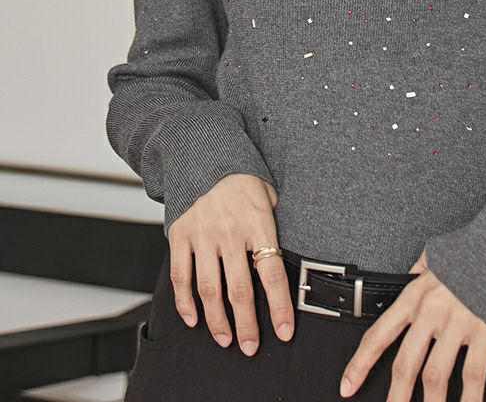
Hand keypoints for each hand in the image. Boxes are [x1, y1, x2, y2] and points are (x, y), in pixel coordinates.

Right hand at [167, 173, 293, 354]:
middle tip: (250, 346)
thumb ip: (276, 229)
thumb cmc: (243, 180)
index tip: (284, 331)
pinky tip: (194, 319)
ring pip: (210, 290)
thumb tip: (290, 261)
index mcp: (258, 223)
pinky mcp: (180, 235)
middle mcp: (229, 232)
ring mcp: (202, 235)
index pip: (272, 273)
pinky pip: (181, 277)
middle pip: (240, 290)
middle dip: (247, 324)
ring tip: (226, 339)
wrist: (207, 155)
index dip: (280, 307)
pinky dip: (185, 303)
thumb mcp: (271, 197)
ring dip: (217, 321)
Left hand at [339, 249, 485, 401]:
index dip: (360, 363)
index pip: (379, 334)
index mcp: (414, 295)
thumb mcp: (433, 256)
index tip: (348, 384)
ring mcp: (457, 323)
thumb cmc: (469, 250)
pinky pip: (473, 374)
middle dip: (395, 397)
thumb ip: (419, 270)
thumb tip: (411, 275)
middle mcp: (431, 311)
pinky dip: (469, 399)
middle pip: (405, 363)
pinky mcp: (484, 332)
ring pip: (435, 376)